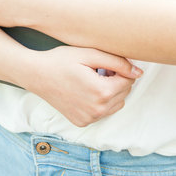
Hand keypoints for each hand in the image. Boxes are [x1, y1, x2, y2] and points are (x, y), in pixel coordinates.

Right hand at [24, 46, 141, 127]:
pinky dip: (98, 103)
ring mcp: (90, 118)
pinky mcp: (82, 122)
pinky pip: (102, 112)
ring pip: (115, 104)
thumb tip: (139, 73)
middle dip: (116, 81)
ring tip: (90, 80)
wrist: (36, 74)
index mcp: (103, 92)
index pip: (129, 80)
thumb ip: (118, 62)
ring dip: (109, 93)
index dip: (118, 69)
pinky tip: (83, 91)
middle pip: (124, 93)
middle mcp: (98, 110)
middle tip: (94, 70)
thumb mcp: (90, 54)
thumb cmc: (61, 60)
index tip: (102, 63)